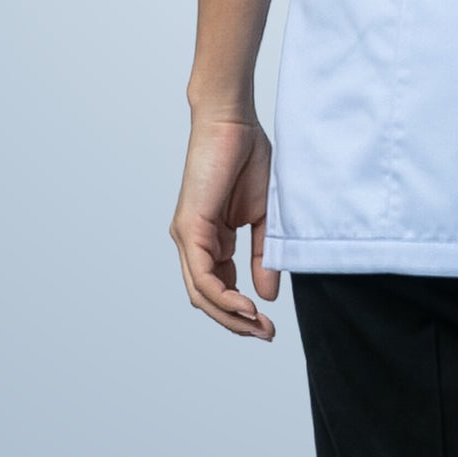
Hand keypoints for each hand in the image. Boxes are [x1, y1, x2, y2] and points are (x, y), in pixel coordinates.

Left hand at [169, 112, 279, 338]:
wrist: (233, 121)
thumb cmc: (248, 157)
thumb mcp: (264, 216)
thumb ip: (262, 254)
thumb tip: (266, 295)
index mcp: (212, 239)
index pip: (221, 288)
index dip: (243, 311)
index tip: (269, 325)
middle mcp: (194, 242)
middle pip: (208, 299)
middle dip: (236, 322)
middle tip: (265, 335)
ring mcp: (188, 237)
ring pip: (202, 293)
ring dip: (230, 316)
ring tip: (257, 326)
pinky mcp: (189, 228)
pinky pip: (202, 275)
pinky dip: (222, 296)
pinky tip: (244, 306)